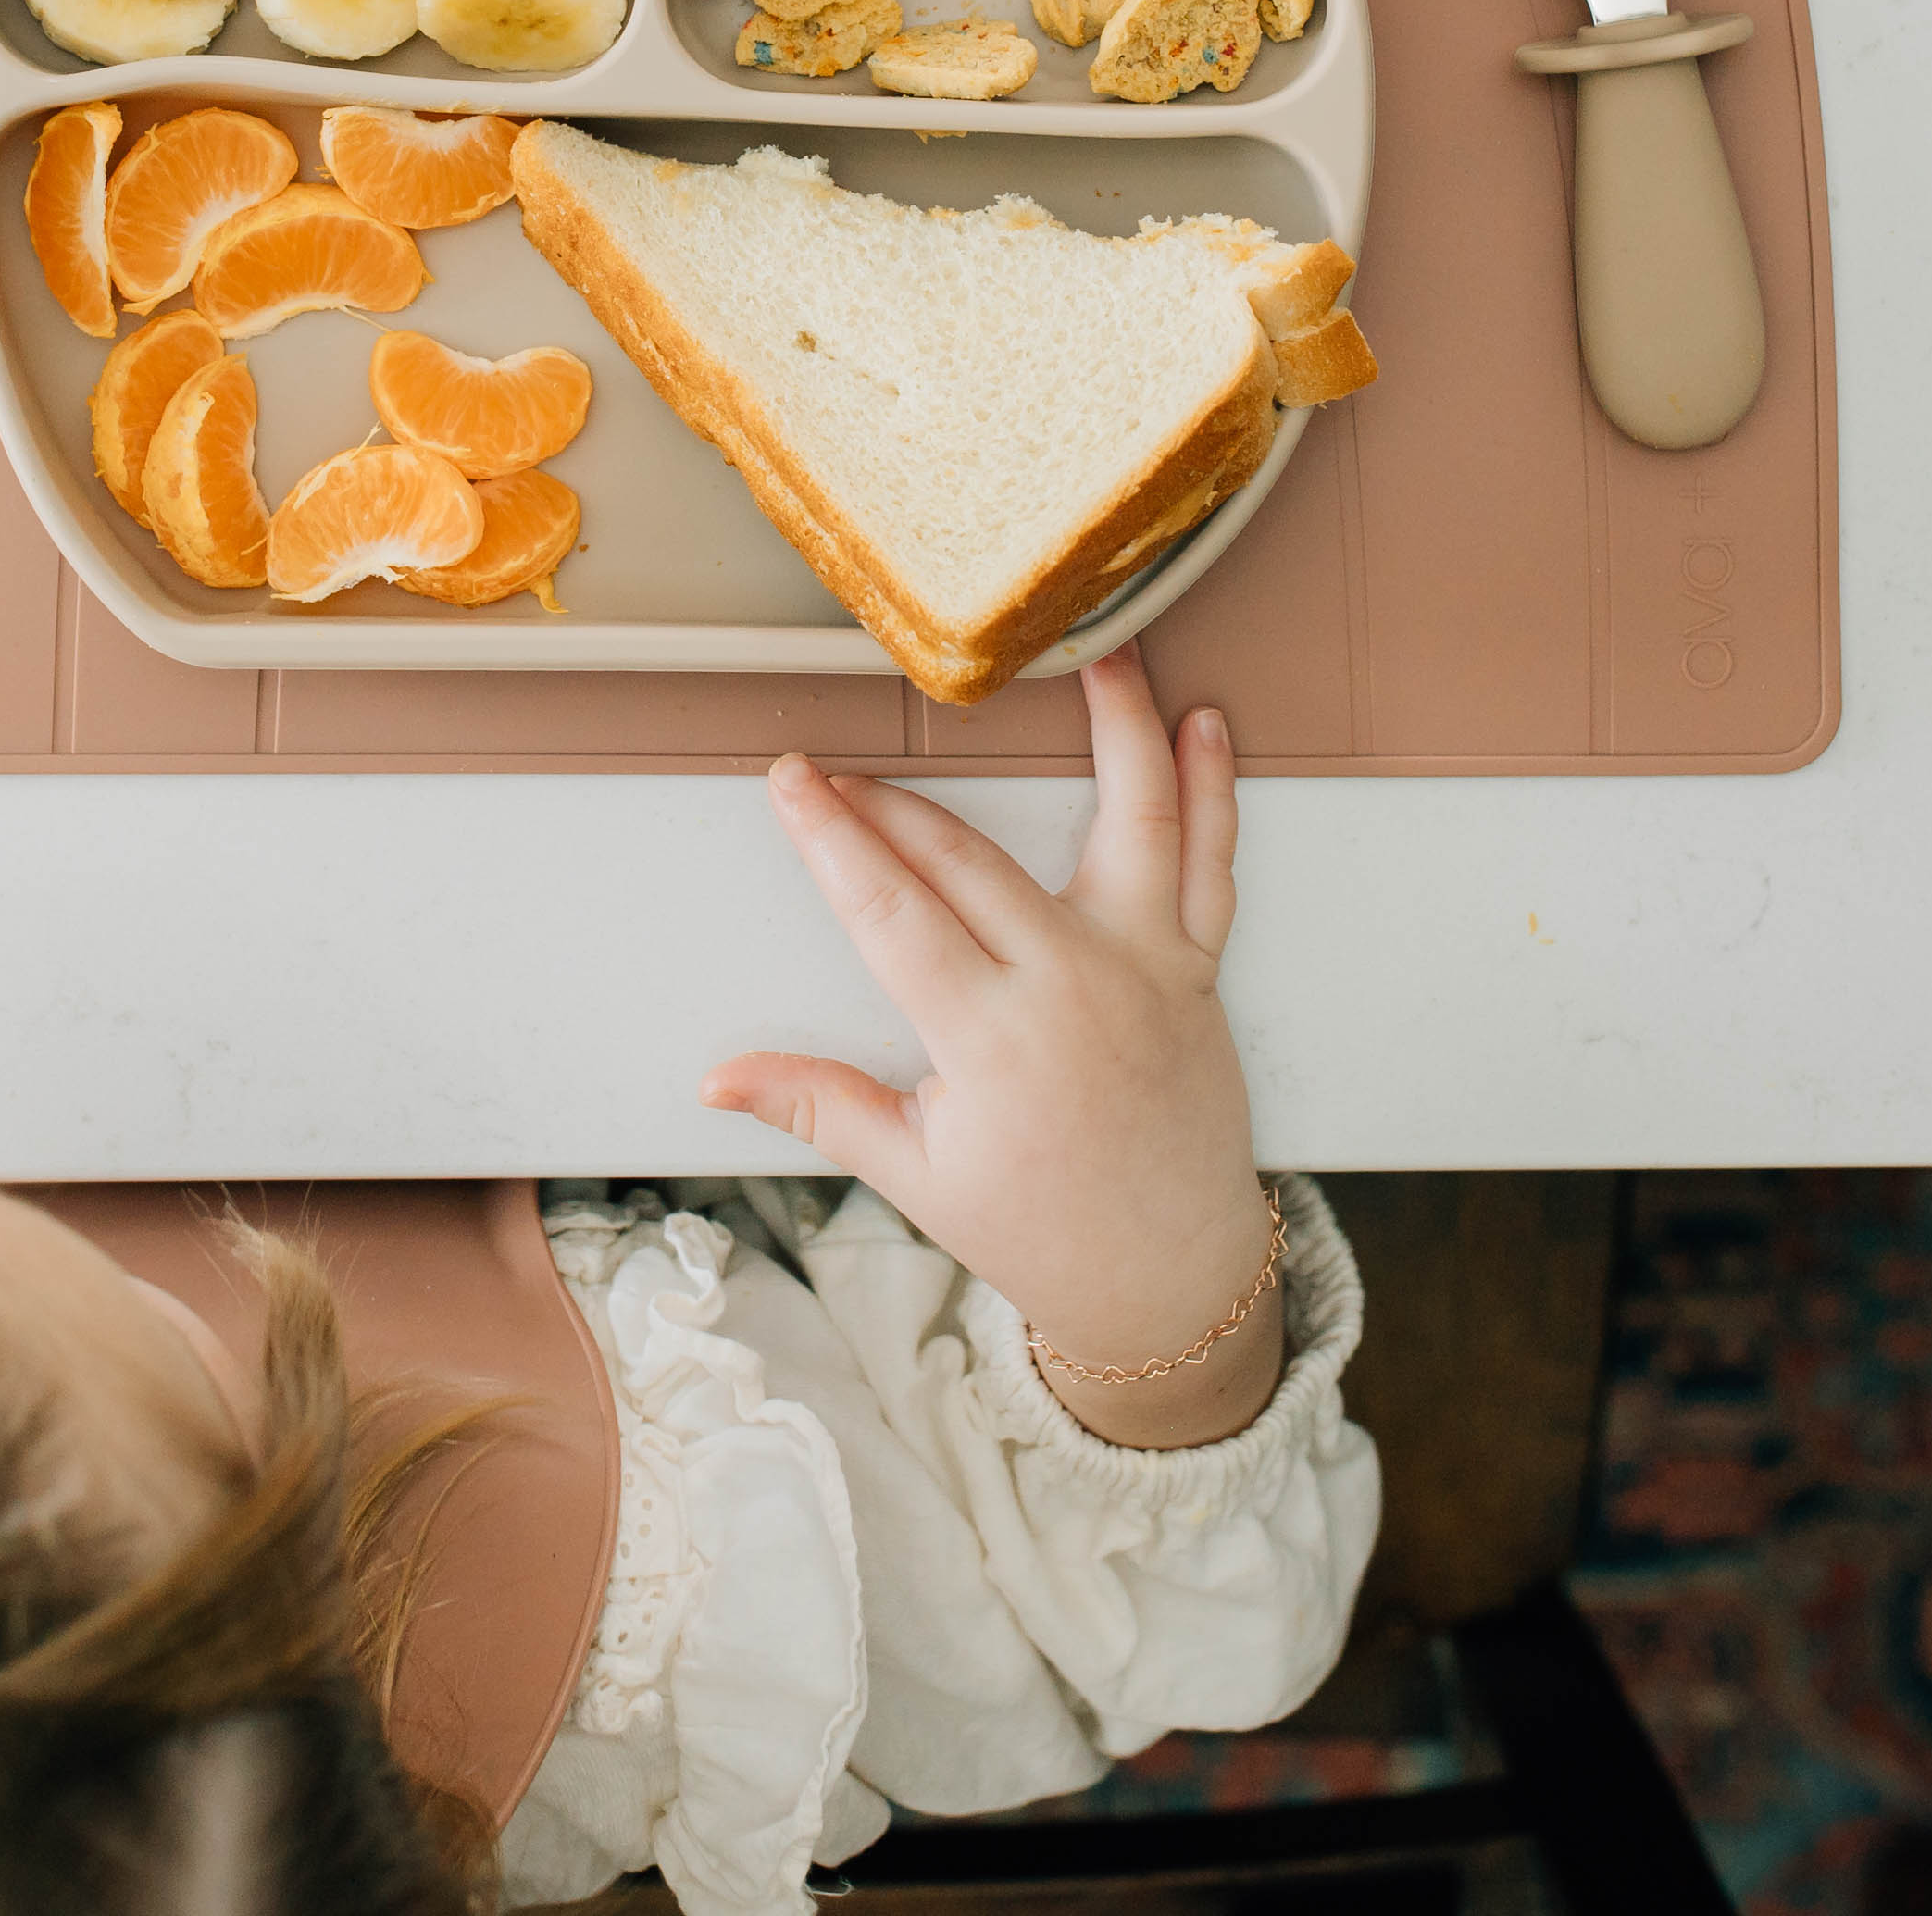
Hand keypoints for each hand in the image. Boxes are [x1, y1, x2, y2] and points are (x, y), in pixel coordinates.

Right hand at [705, 648, 1281, 1449]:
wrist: (1170, 1277)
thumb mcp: (919, 1176)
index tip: (790, 781)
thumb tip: (716, 1079)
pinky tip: (1206, 727)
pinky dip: (1215, 792)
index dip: (833, 839)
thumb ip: (821, 1105)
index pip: (892, 911)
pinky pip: (1211, 867)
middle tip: (836, 764)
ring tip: (1102, 654)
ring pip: (1133, 822)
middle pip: (969, 858)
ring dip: (1120, 731)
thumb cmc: (1041, 1230)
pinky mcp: (1194, 971)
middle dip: (893, 802)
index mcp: (994, 1038)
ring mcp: (1144, 968)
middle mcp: (1073, 984)